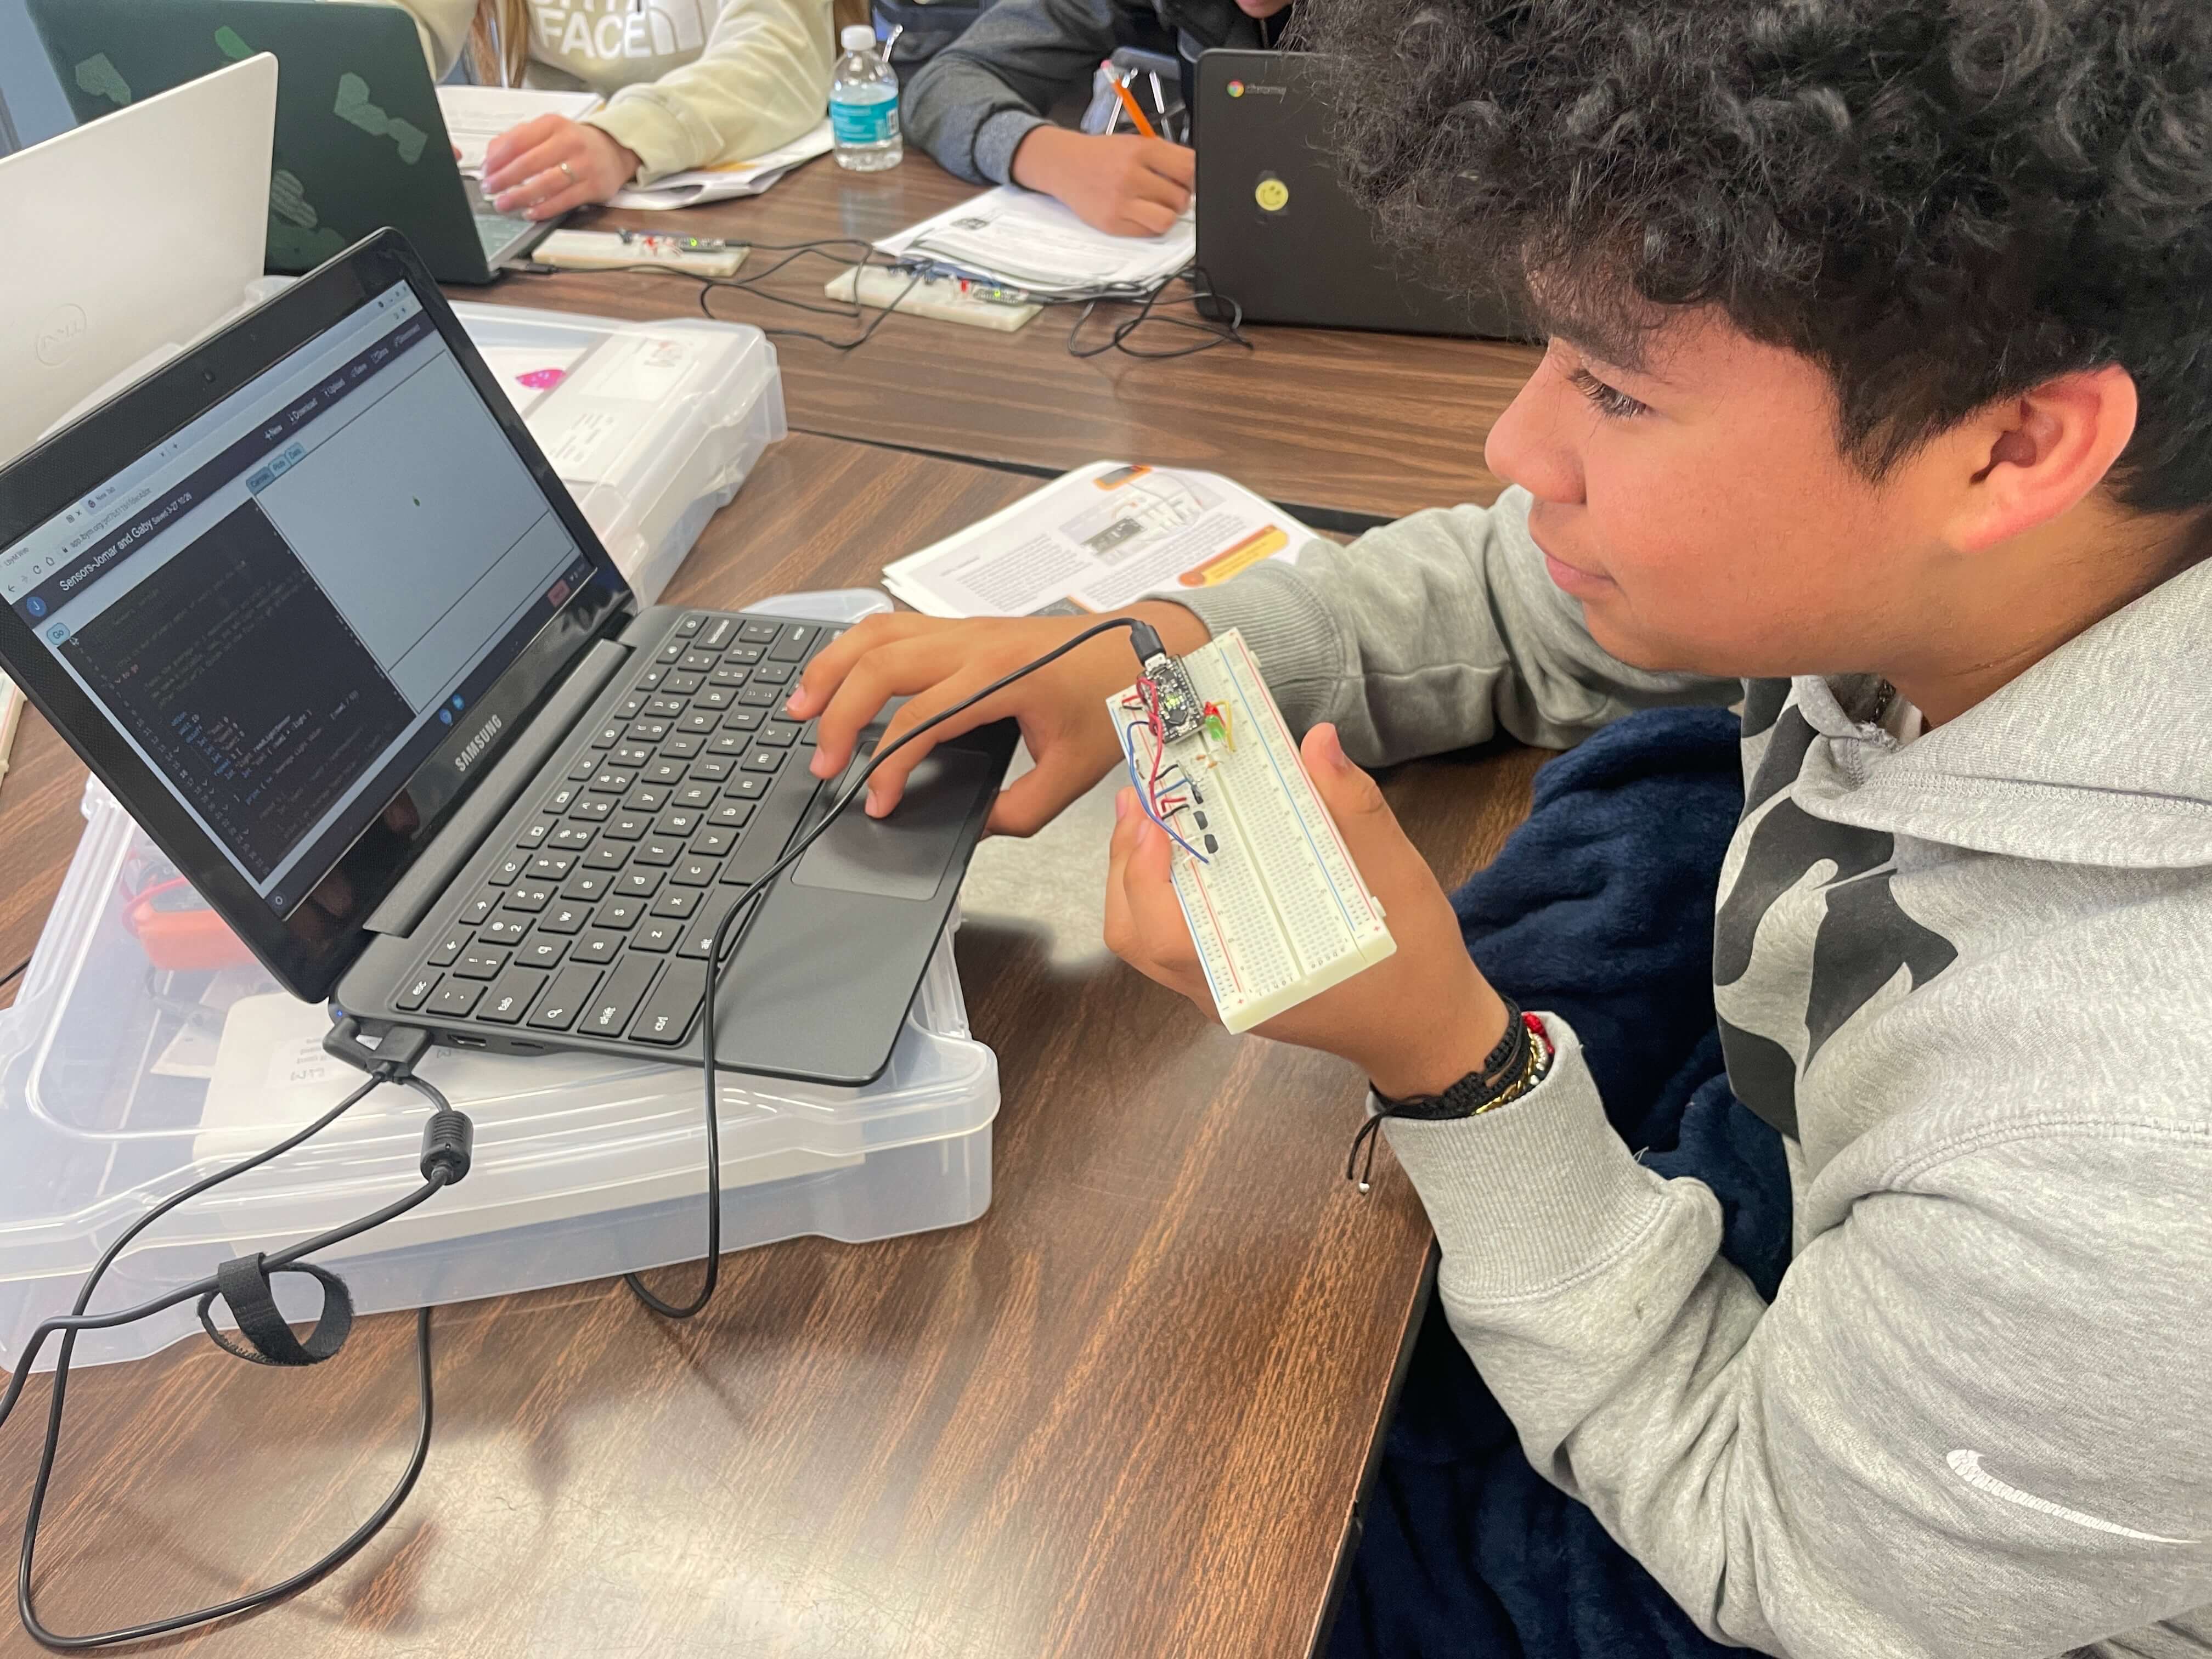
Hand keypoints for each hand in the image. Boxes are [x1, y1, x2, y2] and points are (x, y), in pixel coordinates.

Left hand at [484, 115, 639, 217]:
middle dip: (505, 179)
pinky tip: (530, 212)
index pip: (518, 141)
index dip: (497, 159)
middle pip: (529, 163)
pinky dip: (545, 208)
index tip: (485, 171)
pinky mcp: (594, 186)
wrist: (614, 151)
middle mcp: (569, 142)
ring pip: (546, 183)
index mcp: (552, 124)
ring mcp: (583, 165)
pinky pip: (565, 200)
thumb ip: (517, 139)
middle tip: (490, 189)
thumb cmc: (574, 143)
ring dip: (521, 196)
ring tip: (504, 204)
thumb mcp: (546, 131)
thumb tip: (491, 157)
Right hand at [785, 603, 1209, 835]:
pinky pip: (893, 626)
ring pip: (875, 633)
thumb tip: (973, 829)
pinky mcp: (962, 626)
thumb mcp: (1073, 771)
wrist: (1141, 647)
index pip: (918, 722)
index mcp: (999, 678)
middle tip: (819, 762)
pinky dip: (855, 648)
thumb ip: (1019, 810)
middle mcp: (973, 644)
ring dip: (831, 667)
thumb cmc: (1112, 698)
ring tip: (799, 707)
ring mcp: (964, 628)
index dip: (887, 767)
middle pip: (879, 667)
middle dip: (837, 714)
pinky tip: (837, 674)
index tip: (876, 803)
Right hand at [1010, 127, 1194, 237]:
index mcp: (1141, 149)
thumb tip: (1194, 177)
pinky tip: (1141, 214)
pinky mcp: (1112, 223)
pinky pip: (1147, 232)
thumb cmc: (1103, 156)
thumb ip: (1164, 156)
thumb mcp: (1134, 143)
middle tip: (1169, 195)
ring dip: (1167, 215)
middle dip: (1180, 198)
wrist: (1064, 165)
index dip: (1194, 178)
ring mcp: (1120, 201)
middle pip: (1180, 197)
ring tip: (1158, 207)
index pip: (1188, 168)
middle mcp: (1131, 175)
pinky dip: (1150, 226)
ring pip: (1167, 219)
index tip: (1188, 181)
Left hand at [1105, 723, 1512, 1096]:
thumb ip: (1353, 810)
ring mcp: (1224, 991)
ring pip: (1148, 940)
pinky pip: (1174, 939)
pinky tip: (1180, 850)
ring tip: (1147, 815)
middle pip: (1138, 937)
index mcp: (1256, 977)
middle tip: (1139, 799)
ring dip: (1137, 878)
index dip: (1145, 877)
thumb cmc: (1416, 960)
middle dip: (1127, 866)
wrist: (1430, 1027)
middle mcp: (1226, 992)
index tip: (1149, 818)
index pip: (1165, 938)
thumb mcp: (1396, 876)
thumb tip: (1318, 743)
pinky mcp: (1232, 982)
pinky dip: (1160, 894)